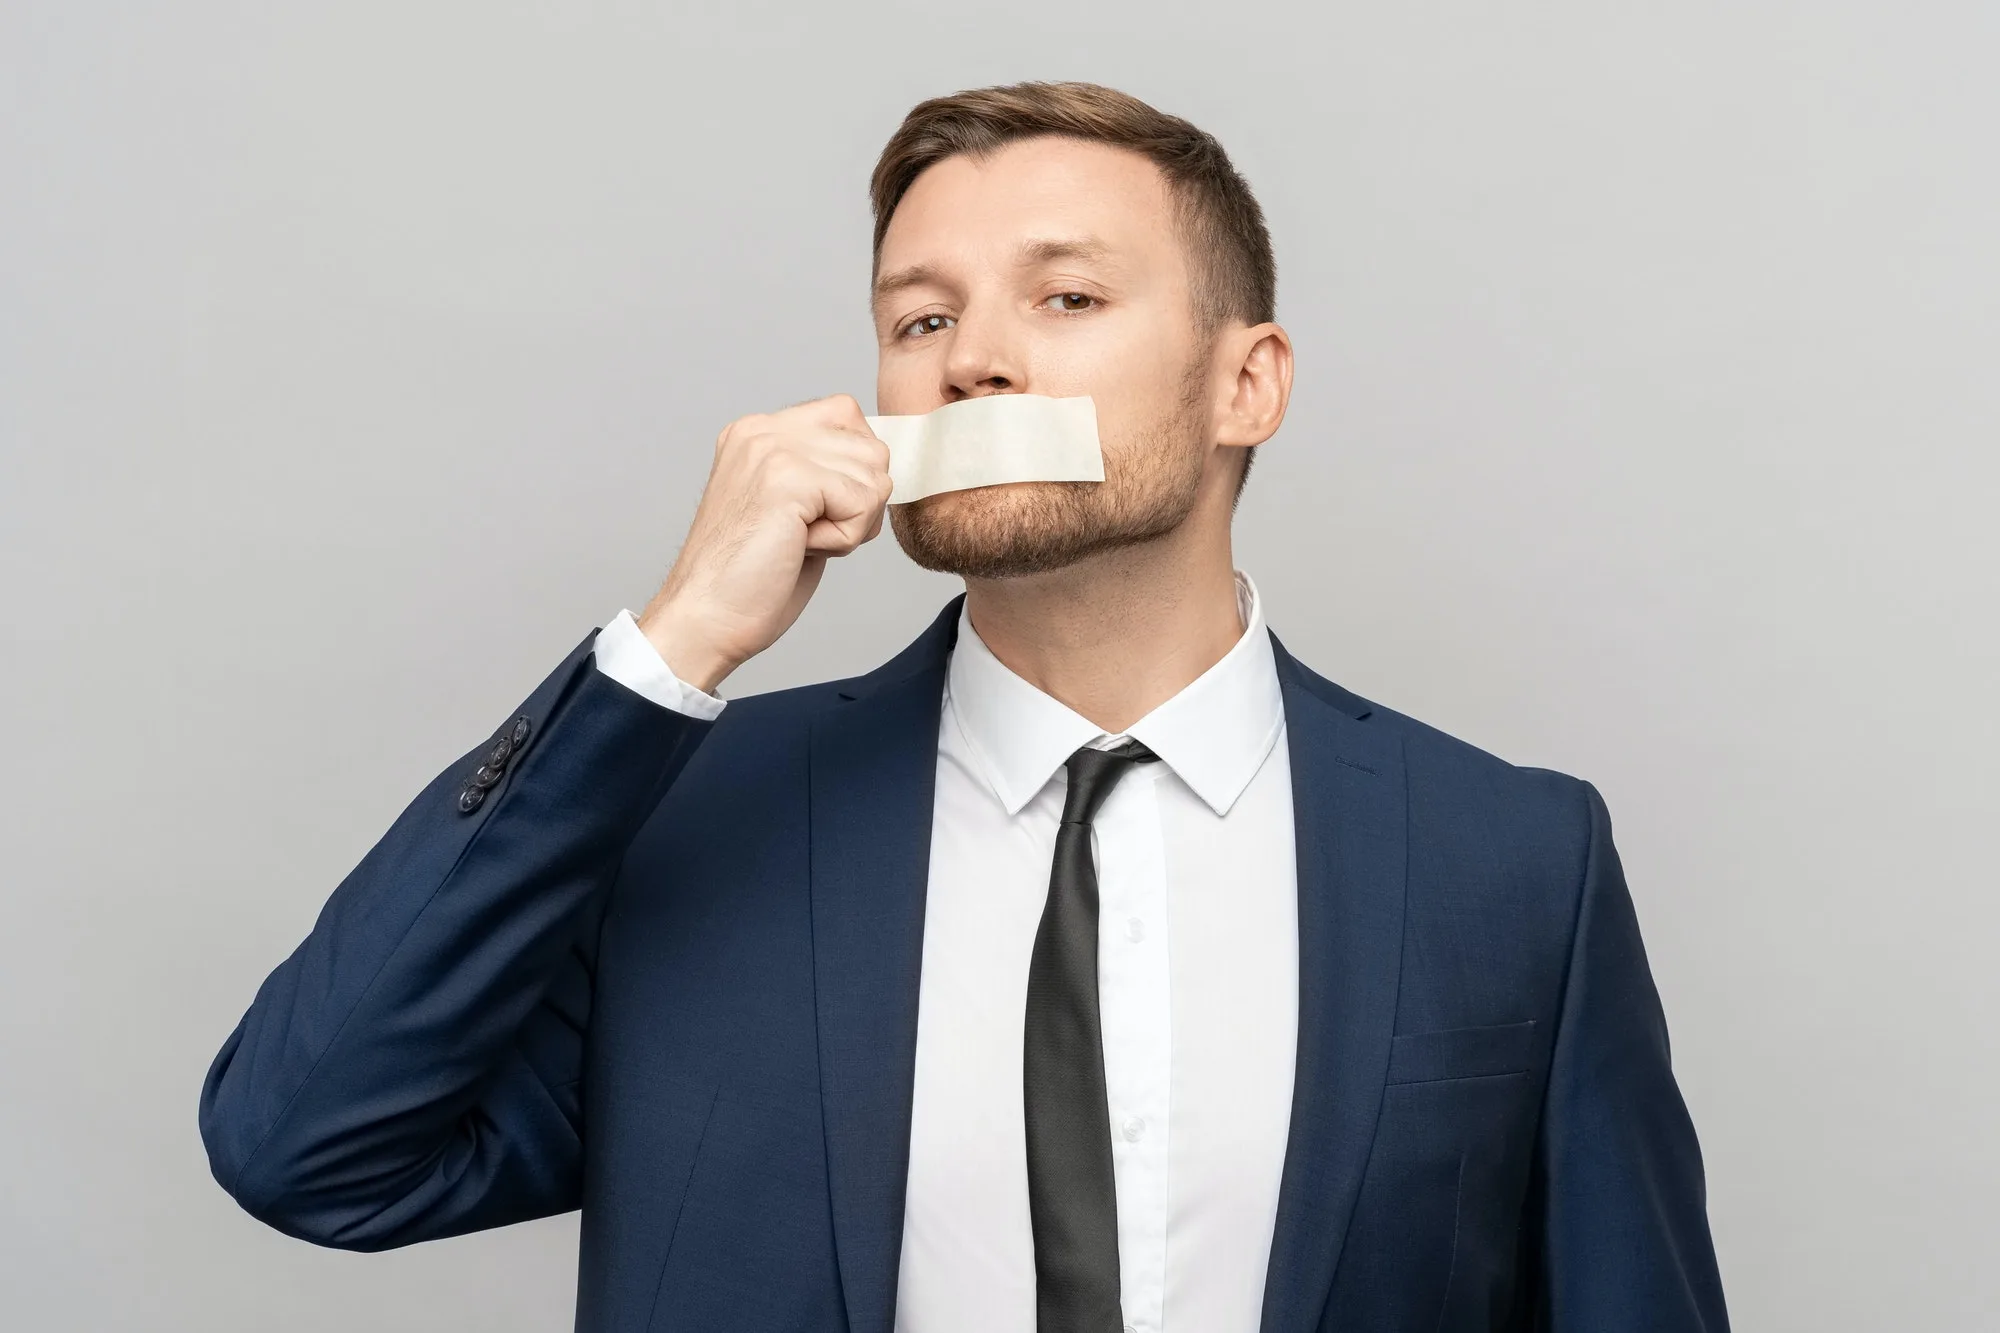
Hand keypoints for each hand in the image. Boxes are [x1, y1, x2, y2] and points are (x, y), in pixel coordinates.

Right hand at [637, 394, 891, 692]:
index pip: (846, 414)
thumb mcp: (791, 509)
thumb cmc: (748, 580)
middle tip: (804, 535)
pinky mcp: (787, 477)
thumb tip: (880, 466)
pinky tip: (799, 549)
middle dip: (857, 505)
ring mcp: (773, 448)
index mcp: (757, 432)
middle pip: (871, 449)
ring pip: (874, 477)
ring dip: (850, 525)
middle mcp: (762, 430)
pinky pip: (862, 503)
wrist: (705, 618)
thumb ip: (825, 475)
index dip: (854, 471)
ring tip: (798, 542)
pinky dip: (844, 540)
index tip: (814, 512)